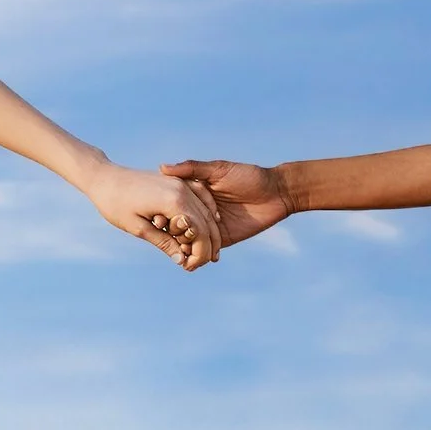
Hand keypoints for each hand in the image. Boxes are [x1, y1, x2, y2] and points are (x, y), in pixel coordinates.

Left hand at [86, 161, 220, 269]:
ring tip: (208, 250)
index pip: (199, 231)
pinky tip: (209, 223)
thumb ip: (163, 243)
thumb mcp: (138, 228)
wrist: (104, 178)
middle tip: (202, 263)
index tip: (192, 267)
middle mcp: (181, 189)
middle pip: (206, 221)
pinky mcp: (176, 180)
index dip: (199, 252)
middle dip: (207, 244)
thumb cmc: (115, 204)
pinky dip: (206, 211)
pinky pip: (199, 196)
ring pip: (206, 209)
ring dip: (210, 230)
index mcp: (173, 201)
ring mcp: (180, 182)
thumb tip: (182, 260)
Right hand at [165, 159, 294, 249]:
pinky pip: (206, 250)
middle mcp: (199, 210)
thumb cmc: (248, 176)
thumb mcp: (218, 170)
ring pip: (189, 239)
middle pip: (178, 224)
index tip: (154, 219)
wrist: (276, 193)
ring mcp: (209, 226)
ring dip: (181, 247)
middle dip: (170, 232)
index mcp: (195, 192)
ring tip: (174, 252)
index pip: (172, 204)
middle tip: (163, 238)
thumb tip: (163, 167)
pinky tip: (188, 262)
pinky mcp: (221, 239)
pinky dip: (196, 257)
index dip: (162, 212)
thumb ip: (192, 169)